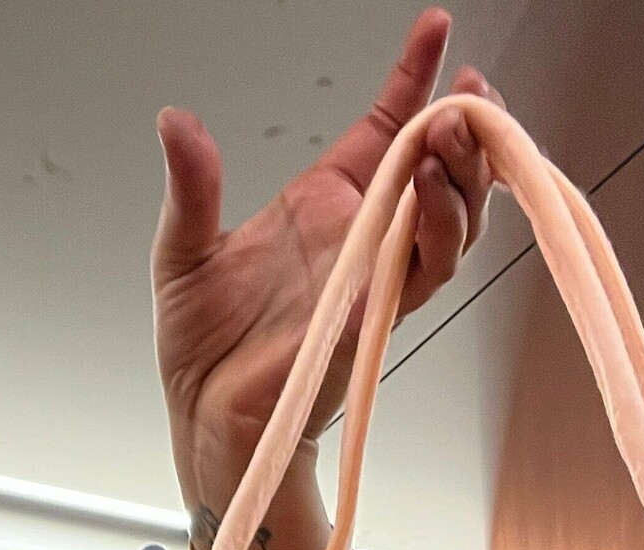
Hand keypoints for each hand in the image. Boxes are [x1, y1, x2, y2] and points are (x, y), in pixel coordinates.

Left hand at [153, 8, 504, 549]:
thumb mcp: (184, 249)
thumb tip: (175, 123)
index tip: (435, 30)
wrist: (205, 416)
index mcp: (327, 203)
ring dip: (459, 179)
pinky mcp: (373, 320)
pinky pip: (422, 276)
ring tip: (447, 142)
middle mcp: (363, 237)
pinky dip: (433, 238)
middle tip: (468, 98)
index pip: (387, 126)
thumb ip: (191, 185)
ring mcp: (375, 279)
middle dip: (465, 129)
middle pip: (441, 170)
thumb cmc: (204, 345)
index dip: (414, 79)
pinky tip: (427, 201)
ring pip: (449, 221)